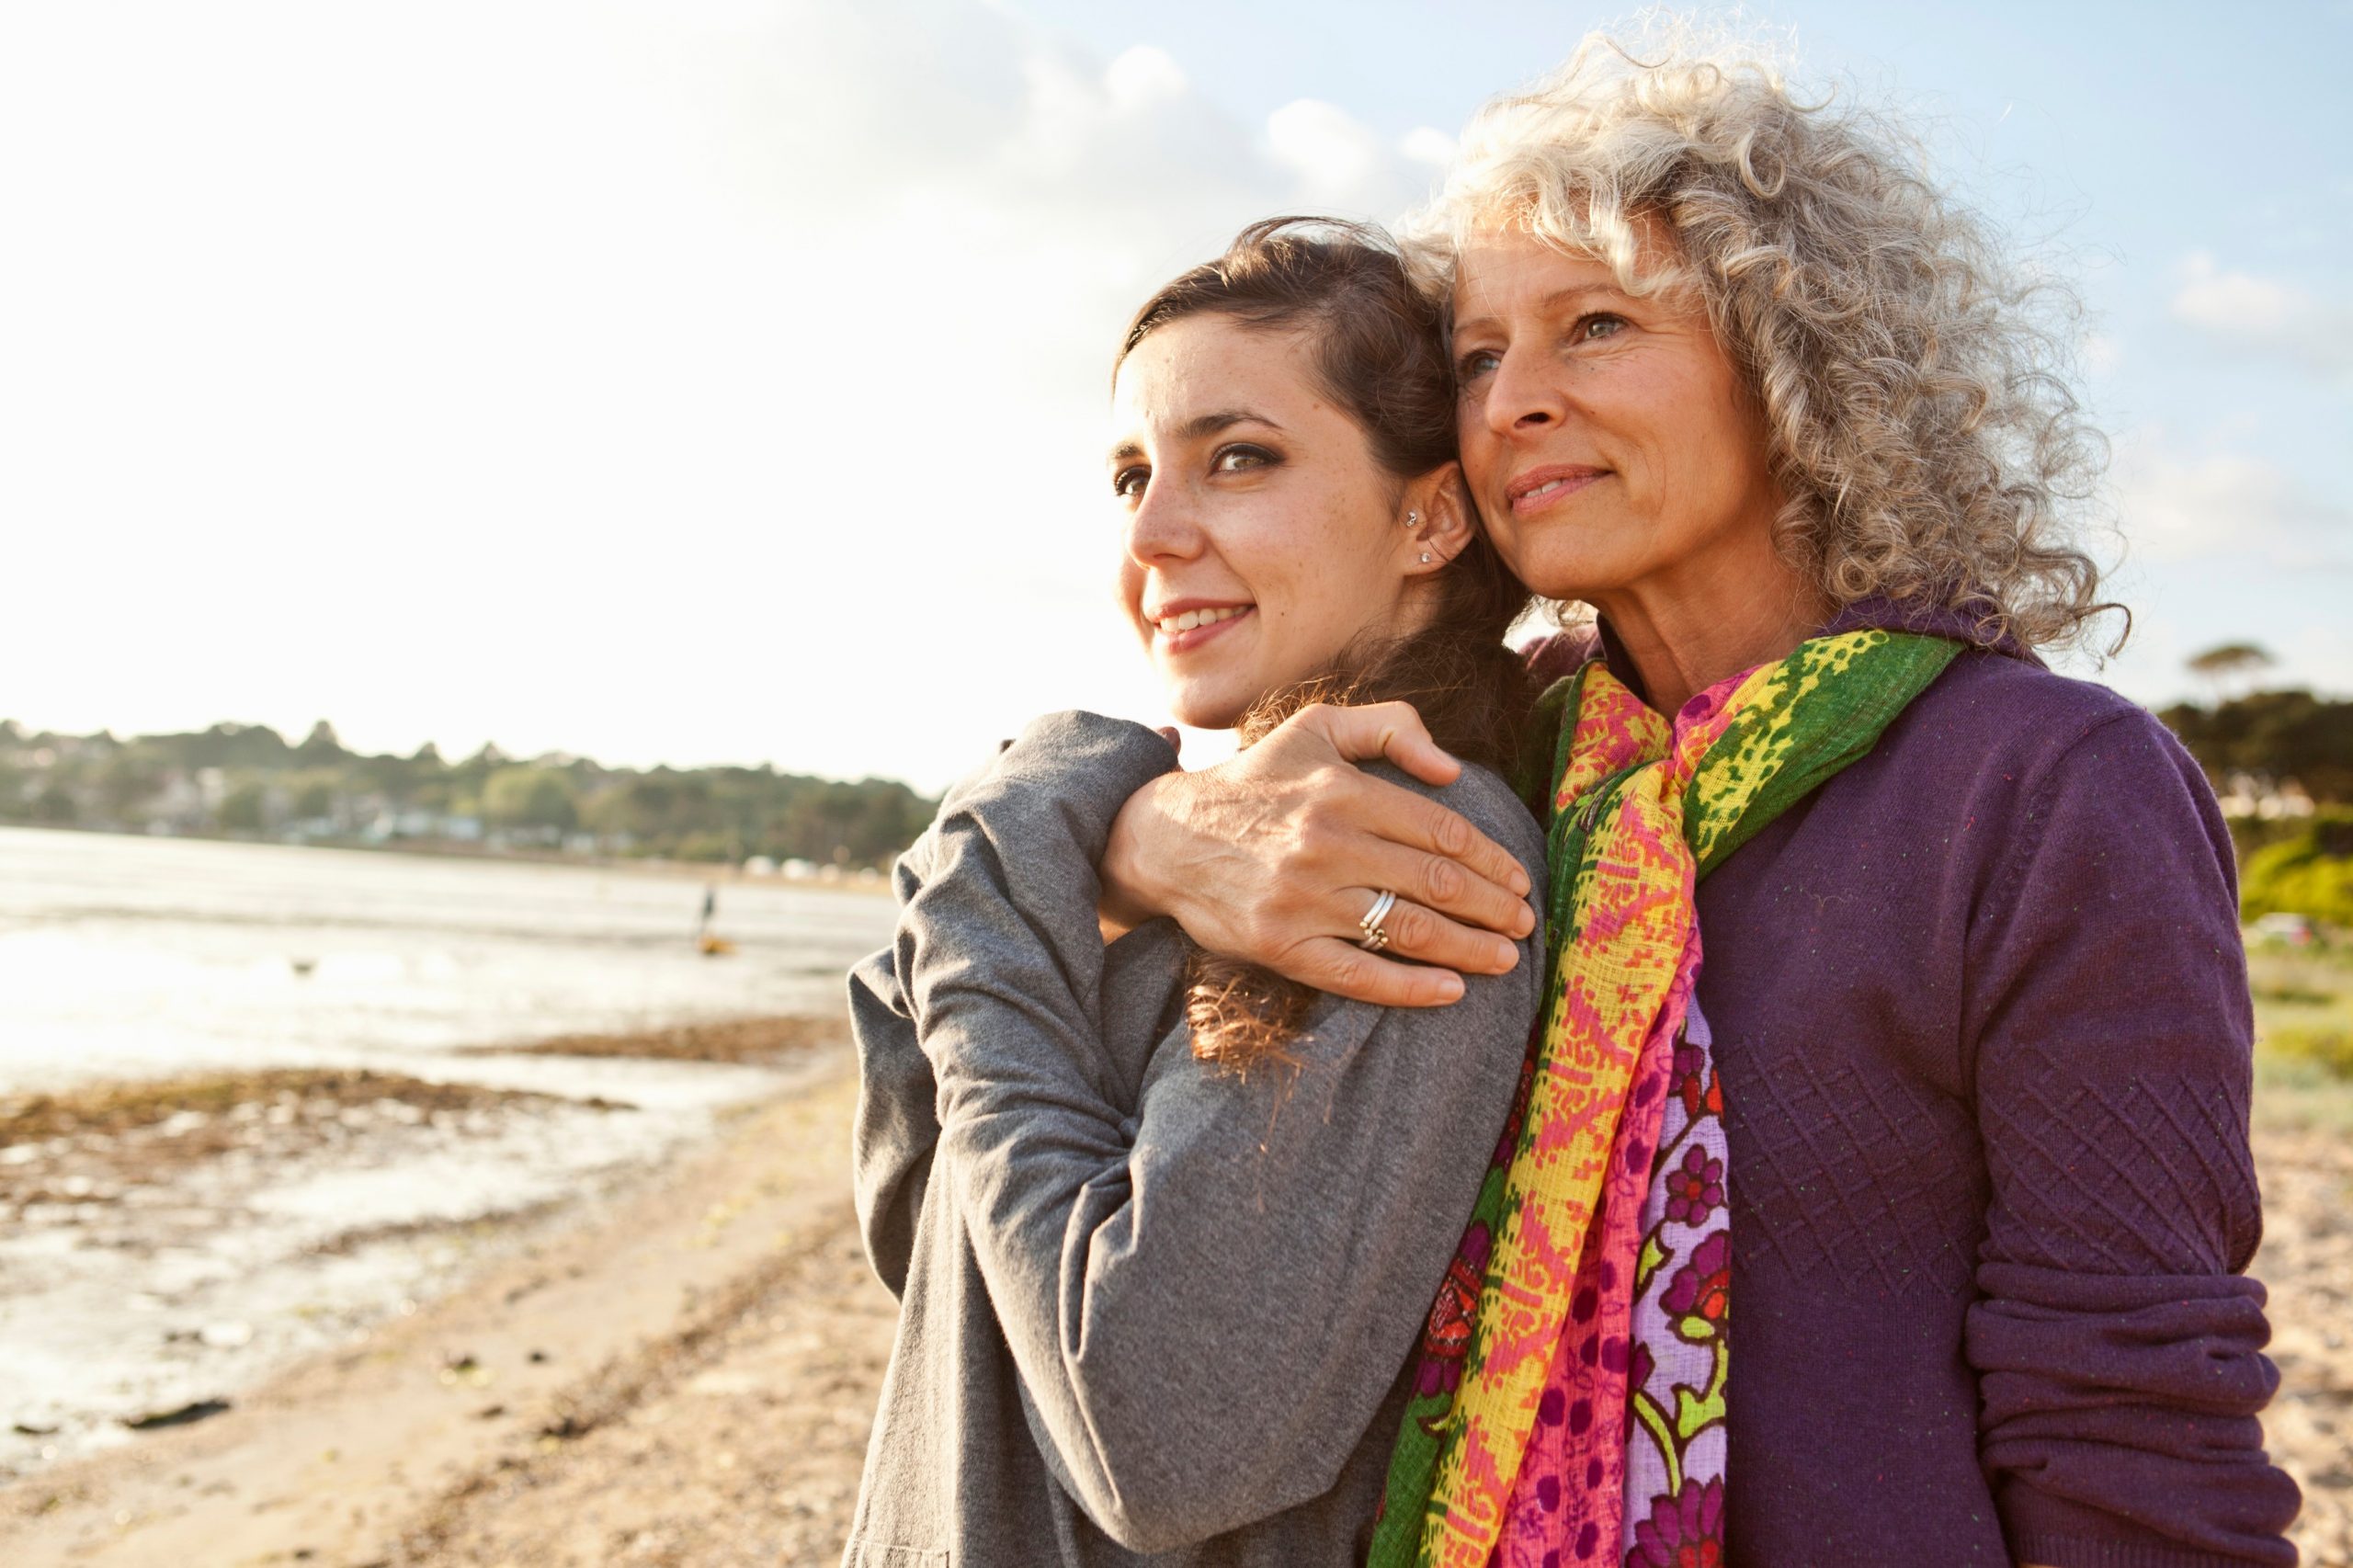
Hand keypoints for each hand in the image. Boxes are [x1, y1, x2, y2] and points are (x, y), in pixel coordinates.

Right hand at [1097, 701, 1535, 1007]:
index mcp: (1342, 790)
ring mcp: (1303, 899)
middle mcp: (1326, 843)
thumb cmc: (1254, 782)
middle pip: (1435, 883)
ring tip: (1505, 960)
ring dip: (1469, 948)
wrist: (1164, 837)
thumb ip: (1388, 728)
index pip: (1440, 831)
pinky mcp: (1280, 945)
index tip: (1518, 880)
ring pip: (1407, 930)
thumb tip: (1452, 770)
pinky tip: (1451, 991)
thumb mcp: (1315, 727)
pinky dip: (1411, 987)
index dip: (1491, 860)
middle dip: (1492, 908)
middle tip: (1525, 924)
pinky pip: (1358, 974)